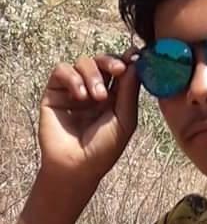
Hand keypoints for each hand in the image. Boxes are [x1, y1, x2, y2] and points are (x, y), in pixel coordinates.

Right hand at [38, 48, 140, 189]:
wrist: (76, 166)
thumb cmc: (103, 149)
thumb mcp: (124, 120)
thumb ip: (129, 92)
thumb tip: (134, 63)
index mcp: (115, 97)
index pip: (120, 70)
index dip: (126, 60)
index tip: (134, 56)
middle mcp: (94, 90)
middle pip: (102, 61)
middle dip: (111, 62)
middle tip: (118, 70)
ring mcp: (74, 90)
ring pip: (83, 62)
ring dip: (93, 75)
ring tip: (97, 97)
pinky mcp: (55, 92)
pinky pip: (62, 70)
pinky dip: (72, 78)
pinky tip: (80, 96)